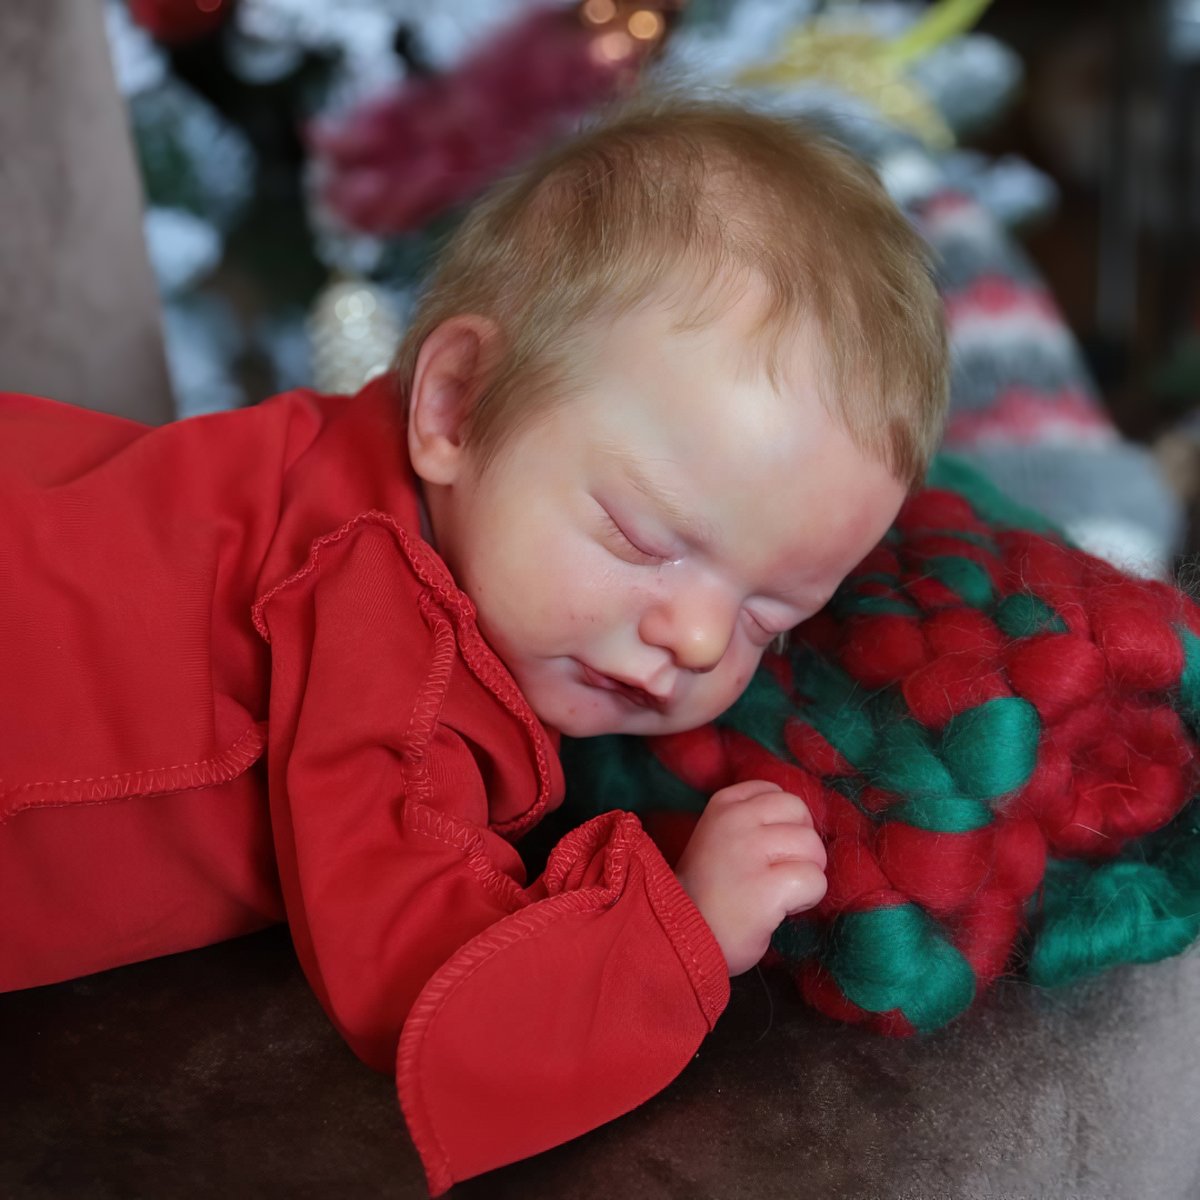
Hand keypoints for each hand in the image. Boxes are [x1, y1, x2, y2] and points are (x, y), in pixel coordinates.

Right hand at [674, 780, 826, 975]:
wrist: (680, 937)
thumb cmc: (706, 893)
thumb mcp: (718, 837)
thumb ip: (752, 823)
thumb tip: (800, 824)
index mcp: (723, 804)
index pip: (776, 793)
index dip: (783, 822)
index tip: (767, 849)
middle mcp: (737, 820)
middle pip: (801, 813)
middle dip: (801, 844)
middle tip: (780, 872)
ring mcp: (751, 851)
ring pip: (813, 847)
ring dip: (806, 873)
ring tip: (779, 893)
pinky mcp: (767, 887)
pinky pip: (815, 881)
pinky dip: (807, 898)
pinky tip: (782, 909)